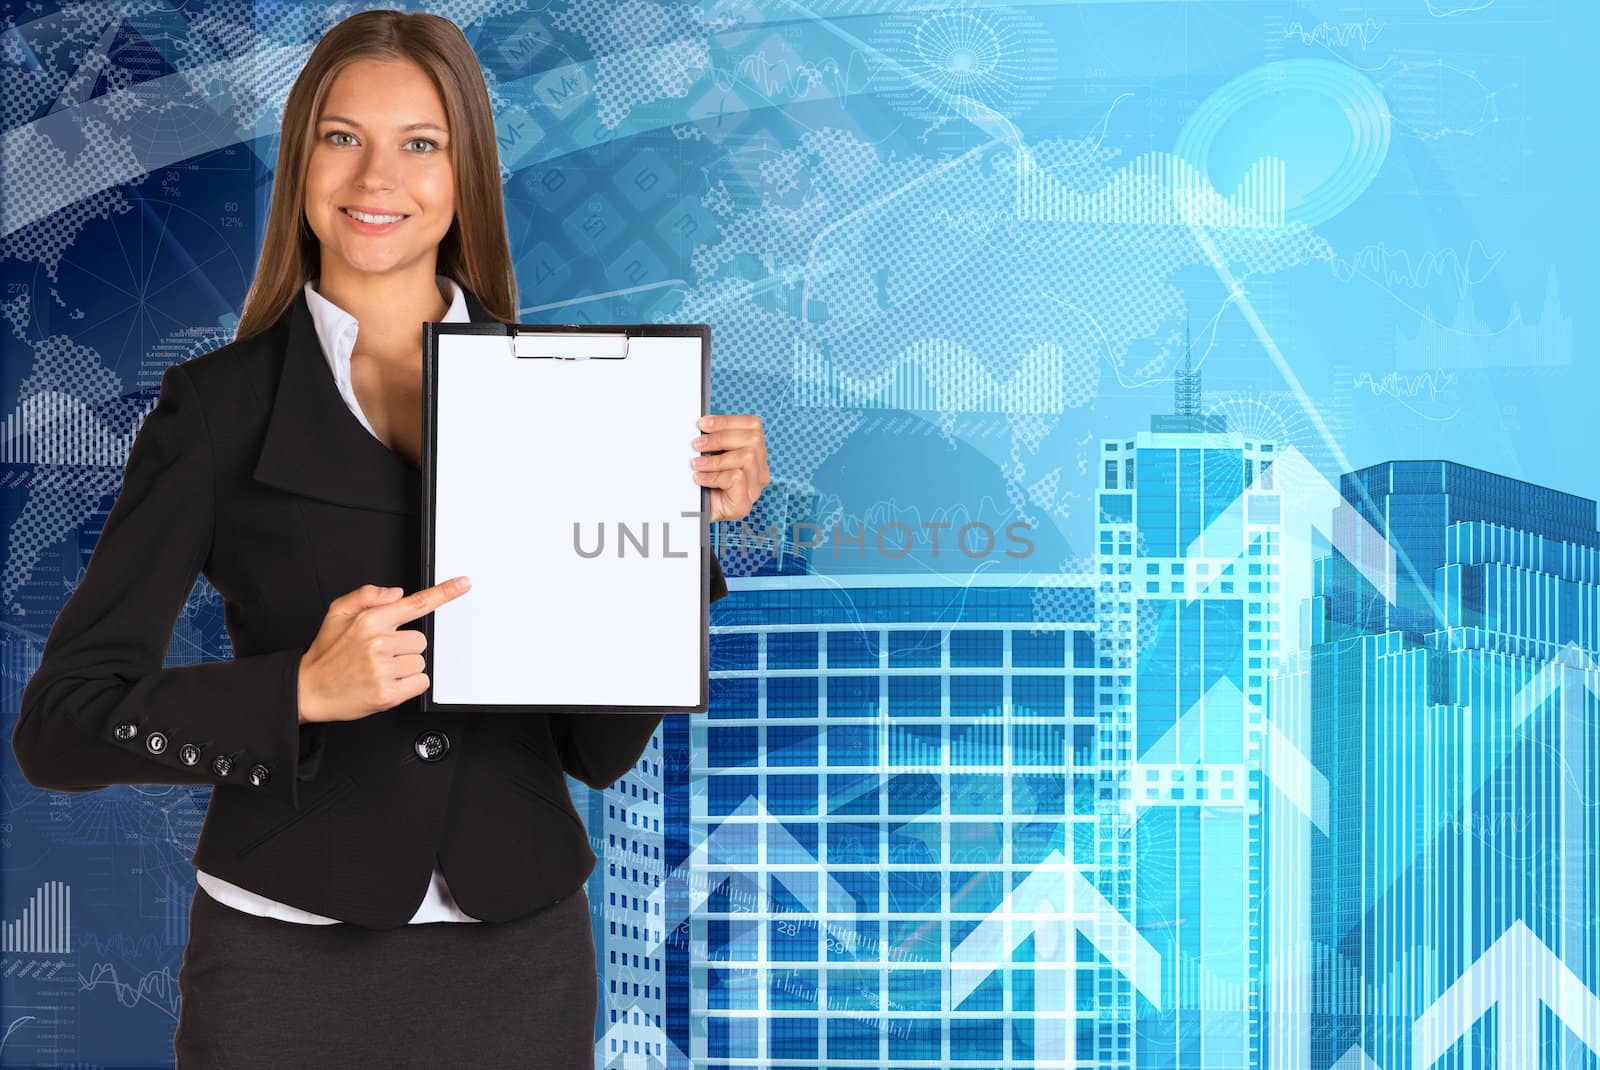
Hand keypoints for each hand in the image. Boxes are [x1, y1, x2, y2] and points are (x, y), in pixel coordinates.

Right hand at [296, 578, 471, 723]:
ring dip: (405, 667)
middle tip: (379, 655)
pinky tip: (387, 683)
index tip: (463, 584)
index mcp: (369, 620)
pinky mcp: (387, 693)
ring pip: (420, 661)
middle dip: (405, 647)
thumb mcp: (337, 613)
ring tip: (378, 670)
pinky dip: (409, 685)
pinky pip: (420, 682)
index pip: (415, 604)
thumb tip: (397, 592)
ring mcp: (383, 669)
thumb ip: (366, 596)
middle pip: (421, 640)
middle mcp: (377, 642)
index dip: (444, 593)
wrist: (308, 689)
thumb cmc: (327, 652)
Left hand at [691, 414, 768, 522]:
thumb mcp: (709, 455)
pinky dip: (714, 476)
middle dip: (721, 437)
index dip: (728, 421)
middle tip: (697, 444)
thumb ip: (713, 439)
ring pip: (748, 457)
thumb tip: (702, 424)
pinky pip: (737, 478)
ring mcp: (754, 489)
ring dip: (716, 459)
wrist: (692, 514)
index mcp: (756, 454)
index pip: (753, 426)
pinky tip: (700, 479)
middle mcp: (759, 471)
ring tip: (696, 464)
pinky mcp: (744, 504)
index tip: (703, 424)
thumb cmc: (702, 483)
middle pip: (754, 439)